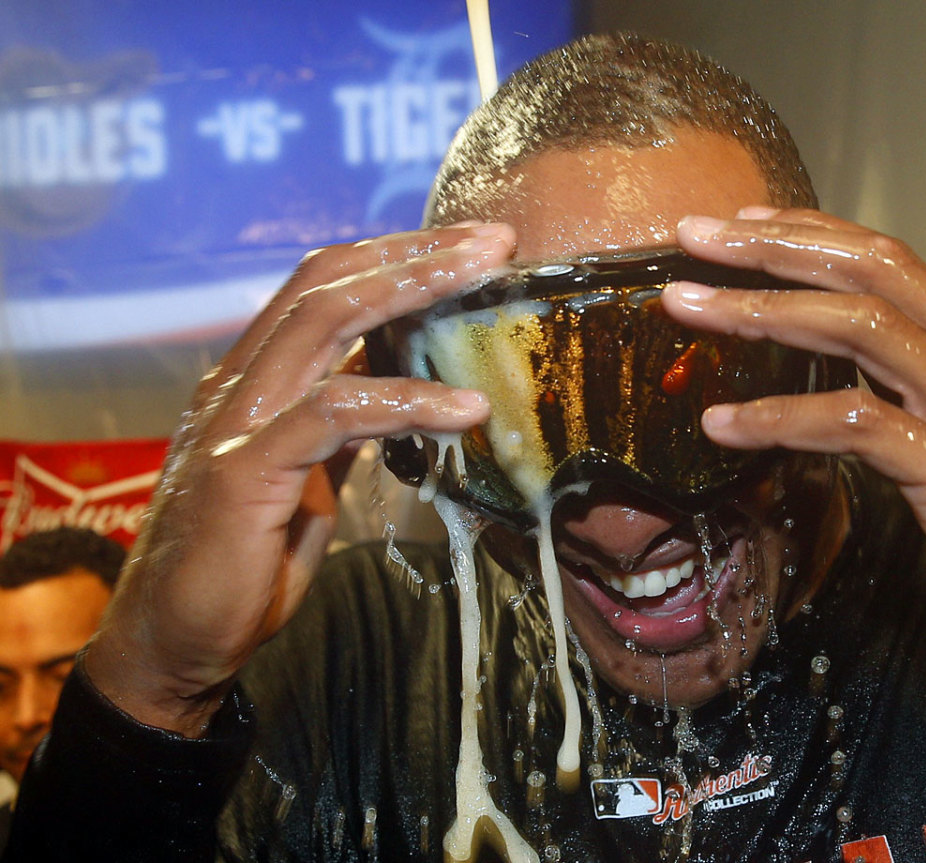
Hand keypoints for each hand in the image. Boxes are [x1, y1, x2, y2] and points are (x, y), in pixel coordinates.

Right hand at [85, 223, 515, 736]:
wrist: (175, 641)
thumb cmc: (245, 558)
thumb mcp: (308, 474)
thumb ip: (339, 423)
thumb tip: (392, 382)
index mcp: (255, 377)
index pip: (325, 286)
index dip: (396, 256)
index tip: (469, 247)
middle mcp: (240, 383)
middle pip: (328, 283)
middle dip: (416, 253)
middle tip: (494, 239)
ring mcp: (236, 422)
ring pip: (324, 324)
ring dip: (413, 292)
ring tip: (487, 283)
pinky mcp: (243, 473)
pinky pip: (332, 416)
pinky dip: (405, 403)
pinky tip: (464, 409)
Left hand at [662, 207, 925, 755]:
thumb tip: (853, 364)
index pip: (891, 263)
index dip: (813, 234)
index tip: (745, 223)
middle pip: (870, 275)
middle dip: (773, 248)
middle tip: (694, 234)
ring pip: (859, 332)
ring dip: (760, 312)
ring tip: (687, 307)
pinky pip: (854, 426)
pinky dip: (779, 418)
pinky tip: (725, 425)